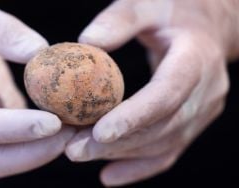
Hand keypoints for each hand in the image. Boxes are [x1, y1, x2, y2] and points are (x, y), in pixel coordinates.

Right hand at [0, 0, 73, 177]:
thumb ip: (3, 33)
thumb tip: (42, 52)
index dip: (18, 130)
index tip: (56, 123)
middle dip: (33, 153)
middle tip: (71, 134)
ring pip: (2, 157)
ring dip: (39, 151)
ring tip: (74, 131)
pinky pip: (11, 139)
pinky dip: (37, 138)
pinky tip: (62, 122)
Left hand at [66, 0, 237, 185]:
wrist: (205, 26)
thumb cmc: (172, 9)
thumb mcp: (147, 2)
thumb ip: (120, 19)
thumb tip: (86, 42)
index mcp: (197, 58)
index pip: (167, 94)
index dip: (135, 116)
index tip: (99, 133)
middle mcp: (207, 91)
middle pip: (162, 127)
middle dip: (117, 143)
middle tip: (74, 150)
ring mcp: (203, 111)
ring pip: (162, 144)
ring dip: (120, 154)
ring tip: (80, 154)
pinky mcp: (193, 122)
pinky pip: (166, 152)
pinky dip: (137, 166)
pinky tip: (107, 176)